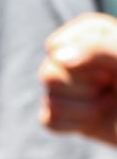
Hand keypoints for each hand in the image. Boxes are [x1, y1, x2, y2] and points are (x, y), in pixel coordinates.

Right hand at [40, 13, 116, 145]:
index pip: (57, 46)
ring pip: (50, 99)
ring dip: (88, 108)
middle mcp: (72, 57)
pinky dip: (76, 124)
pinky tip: (96, 119)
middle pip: (49, 74)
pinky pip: (50, 121)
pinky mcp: (65, 114)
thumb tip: (58, 58)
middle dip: (86, 86)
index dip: (84, 62)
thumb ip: (96, 47)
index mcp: (87, 33)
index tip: (114, 65)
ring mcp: (67, 86)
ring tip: (110, 102)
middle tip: (112, 85)